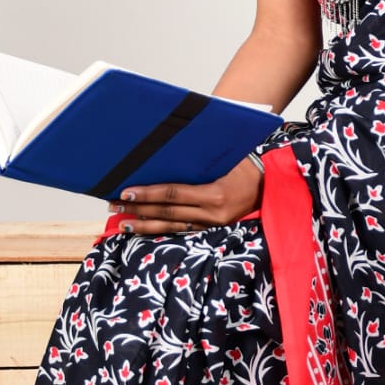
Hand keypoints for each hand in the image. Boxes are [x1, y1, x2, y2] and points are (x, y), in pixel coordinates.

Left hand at [106, 156, 263, 234]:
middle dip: (138, 210)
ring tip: (122, 224)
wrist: (271, 187)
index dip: (148, 195)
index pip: (173, 195)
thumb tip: (166, 152)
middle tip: (114, 207)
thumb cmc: (247, 168)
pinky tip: (145, 229)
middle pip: (167, 214)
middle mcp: (211, 215)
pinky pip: (182, 232)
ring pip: (171, 228)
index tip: (125, 193)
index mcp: (214, 195)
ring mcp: (211, 226)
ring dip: (144, 226)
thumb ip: (199, 160)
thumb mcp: (227, 159)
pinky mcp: (211, 230)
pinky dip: (162, 231)